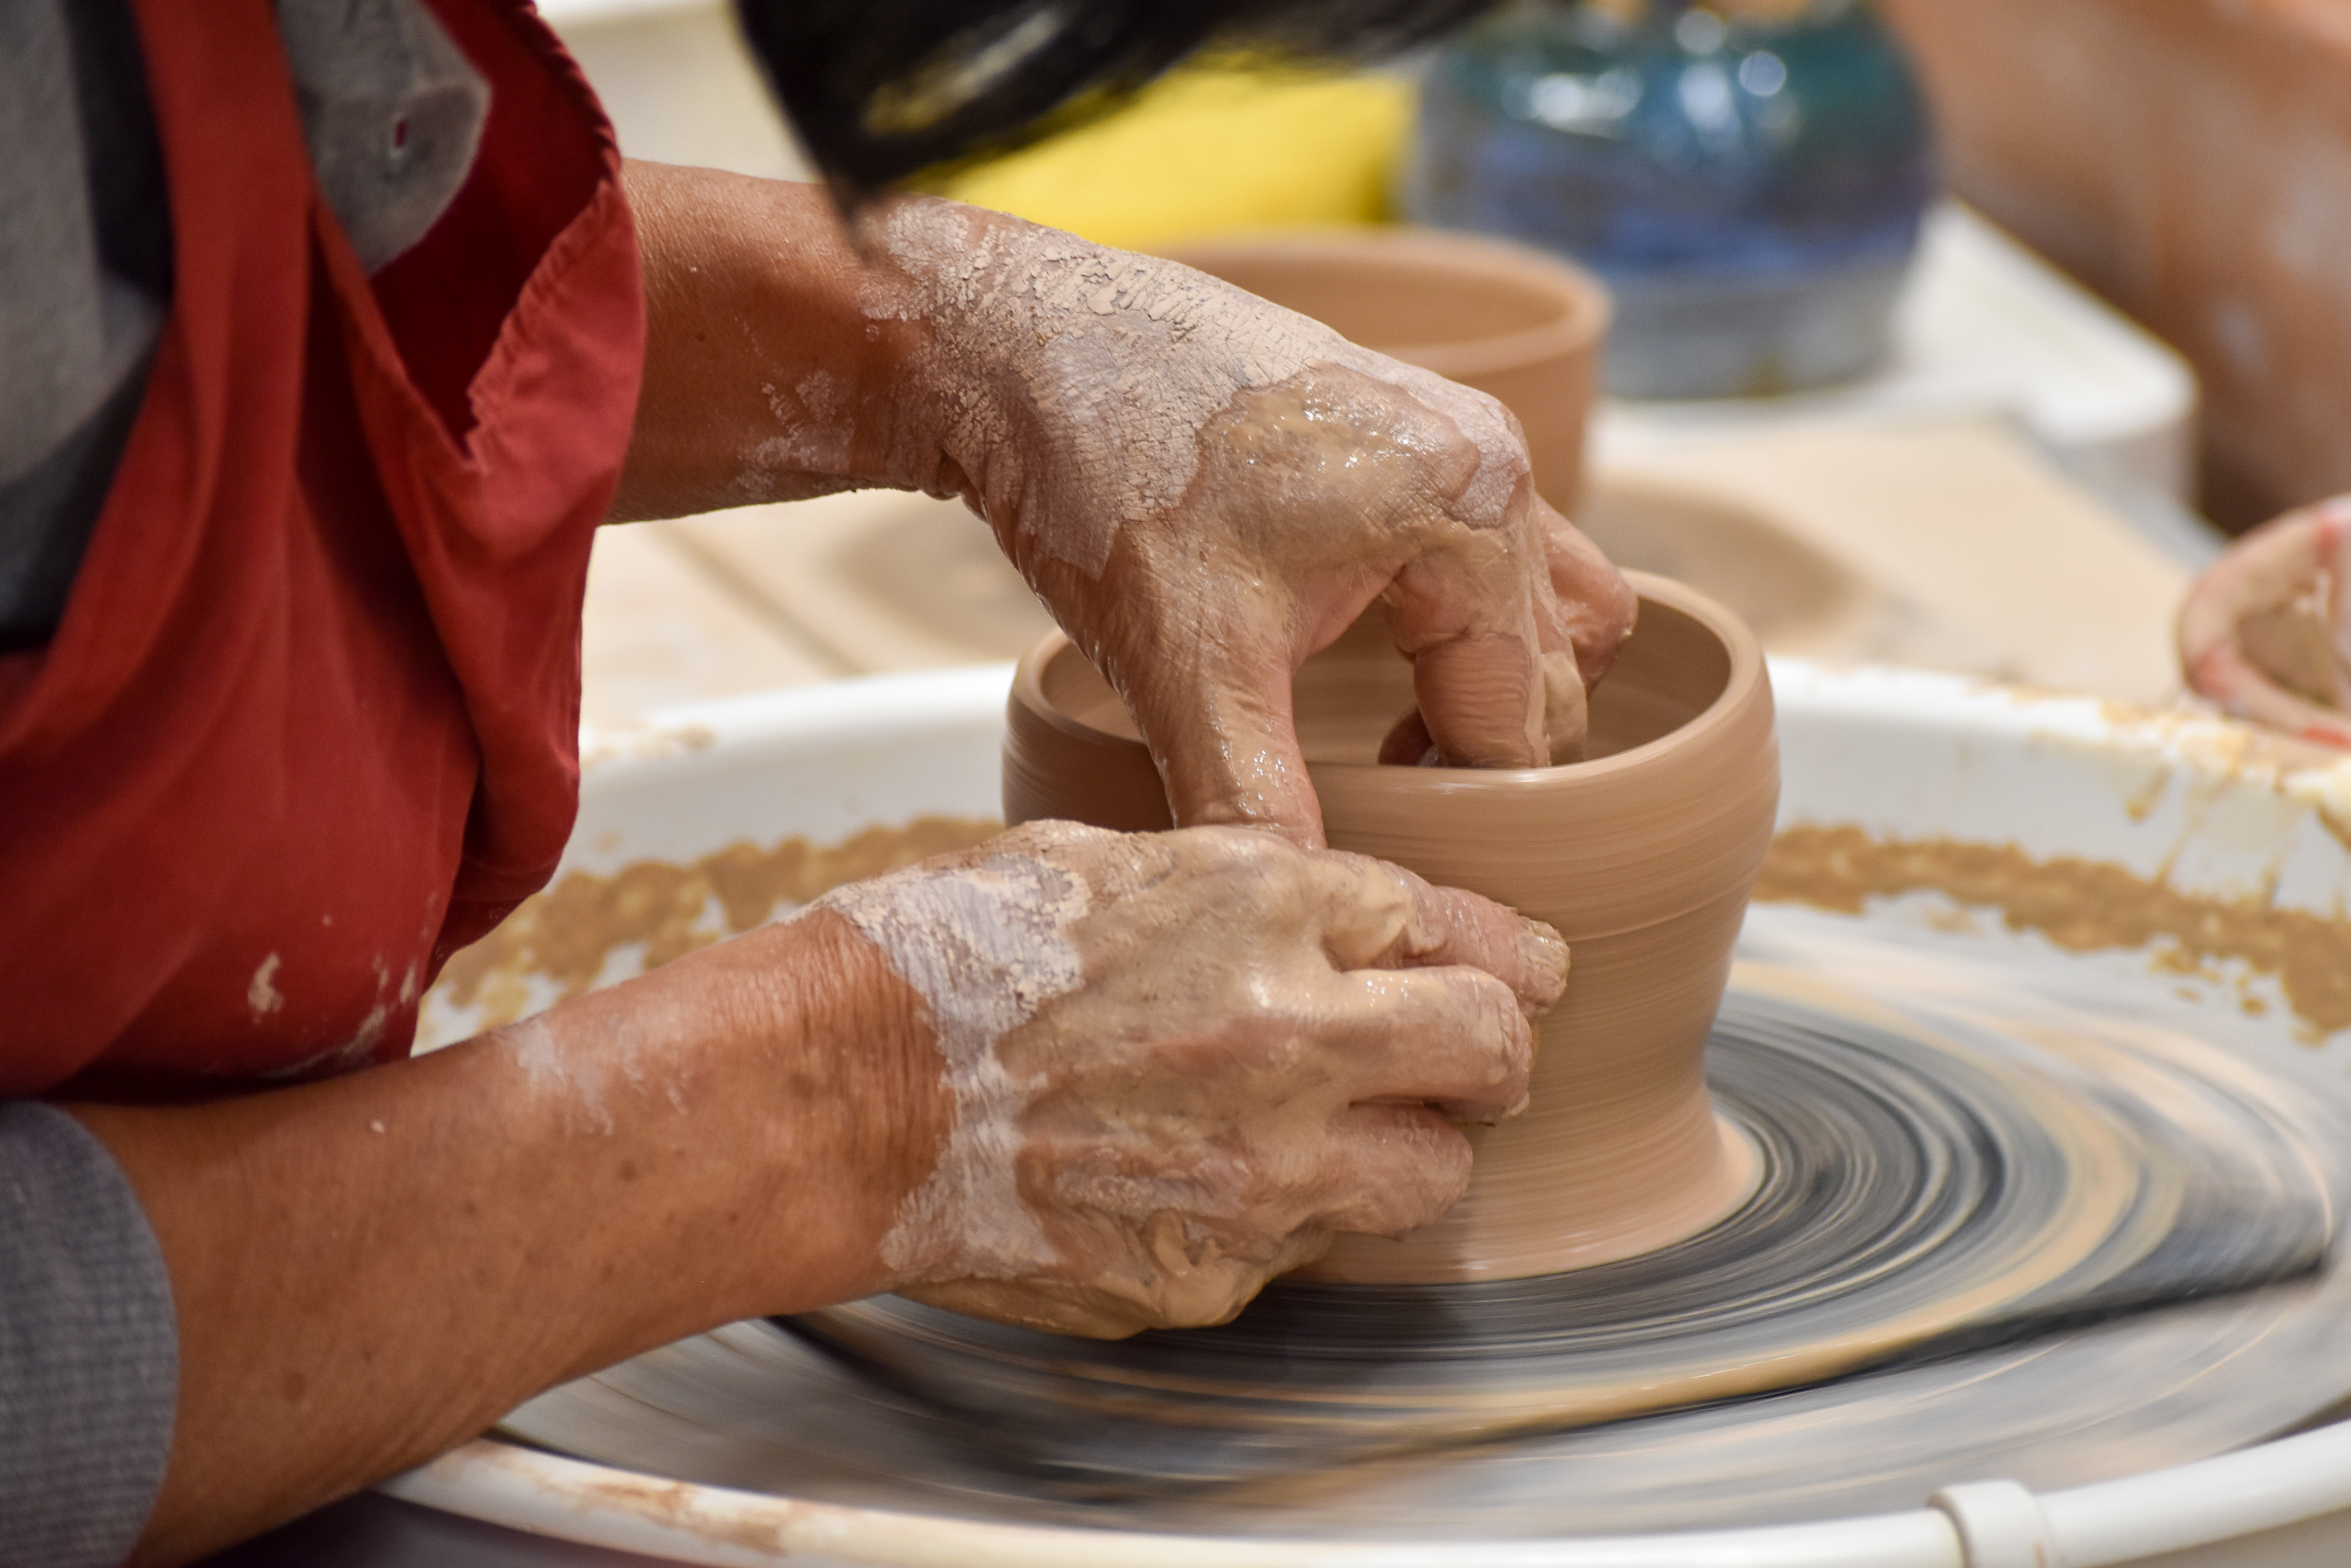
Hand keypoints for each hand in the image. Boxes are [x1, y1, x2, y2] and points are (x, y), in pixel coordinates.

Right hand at [815, 819, 1566, 1336]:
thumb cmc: (948, 957)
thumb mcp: (1108, 858)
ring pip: (1431, 1176)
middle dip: (1491, 1049)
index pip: (1455, 926)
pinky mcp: (1216, 1270)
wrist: (834, 1098)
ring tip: (1322, 1130)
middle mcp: (1292, 1036)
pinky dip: (1281, 1217)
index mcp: (1264, 906)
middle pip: (1493, 1049)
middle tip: (1460, 1053)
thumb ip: (1250, 887)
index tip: (1499, 967)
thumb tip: (1353, 920)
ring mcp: (1262, 1170)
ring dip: (1401, 1149)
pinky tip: (1199, 1178)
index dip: (1482, 948)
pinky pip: (1308, 1249)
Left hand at [870, 200, 1637, 843]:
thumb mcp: (1185, 666)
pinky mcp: (1408, 427)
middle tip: (1372, 804)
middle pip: (1549, 667)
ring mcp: (1456, 430)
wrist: (1025, 346)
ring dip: (1487, 683)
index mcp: (1473, 510)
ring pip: (1542, 601)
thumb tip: (1304, 901)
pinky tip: (1368, 658)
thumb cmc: (1107, 480)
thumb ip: (1254, 799)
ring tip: (1387, 739)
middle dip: (1474, 751)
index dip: (1459, 806)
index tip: (1383, 847)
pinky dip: (1461, 617)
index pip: (1521, 719)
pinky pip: (1492, 545)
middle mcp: (1494, 458)